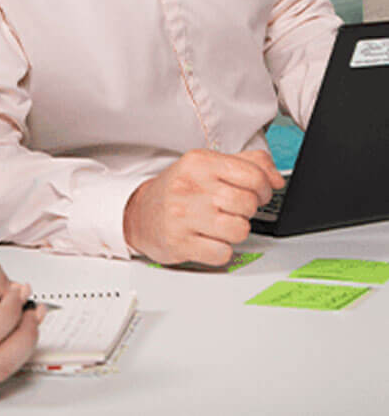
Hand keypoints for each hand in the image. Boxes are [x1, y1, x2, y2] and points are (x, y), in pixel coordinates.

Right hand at [123, 149, 284, 266]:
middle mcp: (189, 186)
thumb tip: (276, 178)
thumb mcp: (207, 166)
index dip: (264, 188)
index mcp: (199, 162)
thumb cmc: (178, 190)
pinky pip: (223, 253)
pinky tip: (207, 239)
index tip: (256, 193)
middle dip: (247, 211)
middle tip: (232, 210)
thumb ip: (246, 163)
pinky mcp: (180, 243)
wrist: (139, 213)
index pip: (253, 174)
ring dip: (235, 232)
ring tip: (219, 225)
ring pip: (239, 230)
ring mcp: (183, 215)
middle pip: (248, 204)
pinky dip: (220, 250)